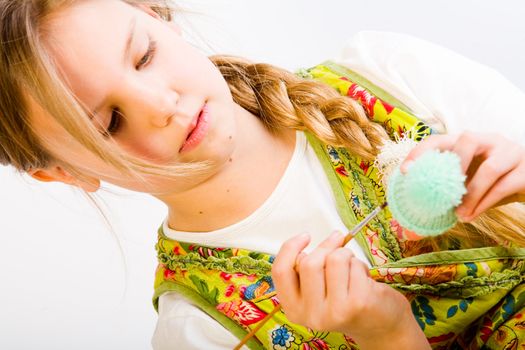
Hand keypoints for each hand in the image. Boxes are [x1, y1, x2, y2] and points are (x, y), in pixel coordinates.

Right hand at [272, 232, 428, 348]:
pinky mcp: (357, 304)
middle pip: (309, 262)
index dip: (290, 248)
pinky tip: (364, 279)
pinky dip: (360, 265)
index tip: (305, 236)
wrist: (379, 326)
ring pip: (333, 260)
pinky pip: (354, 265)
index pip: (281, 272)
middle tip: (337, 244)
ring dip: (346, 255)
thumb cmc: (347, 302)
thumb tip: (305, 239)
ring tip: (352, 268)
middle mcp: (311, 315)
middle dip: (326, 247)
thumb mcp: (317, 290)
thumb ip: (305, 270)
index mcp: (295, 310)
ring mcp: (334, 311)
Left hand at [401, 132, 524, 221]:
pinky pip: (503, 187)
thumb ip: (446, 192)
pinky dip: (485, 204)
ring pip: (489, 169)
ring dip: (471, 196)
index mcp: (469, 141)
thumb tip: (412, 222)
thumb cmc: (491, 184)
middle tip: (443, 191)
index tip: (406, 171)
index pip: (440, 139)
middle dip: (454, 164)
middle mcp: (490, 140)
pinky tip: (473, 215)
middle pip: (468, 139)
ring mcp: (510, 152)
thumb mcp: (468, 183)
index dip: (421, 152)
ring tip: (459, 215)